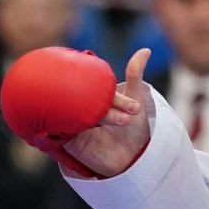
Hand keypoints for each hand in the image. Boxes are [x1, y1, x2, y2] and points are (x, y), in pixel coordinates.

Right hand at [61, 49, 152, 178]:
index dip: (116, 97)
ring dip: (99, 117)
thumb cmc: (133, 126)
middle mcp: (81, 108)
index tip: (134, 107)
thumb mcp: (136, 97)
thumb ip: (135, 73)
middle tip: (130, 115)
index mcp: (93, 96)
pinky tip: (96, 129)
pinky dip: (78, 127)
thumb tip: (145, 50)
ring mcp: (72, 123)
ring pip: (78, 114)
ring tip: (122, 123)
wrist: (130, 158)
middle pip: (85, 100)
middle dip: (107, 106)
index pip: (96, 88)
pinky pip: (63, 130)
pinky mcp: (67, 140)